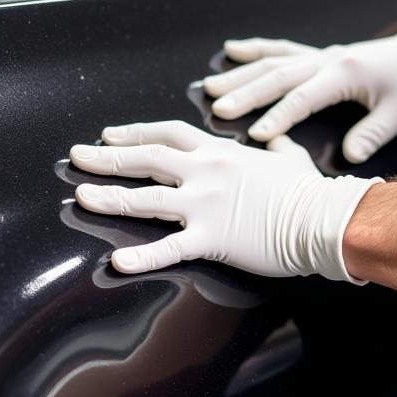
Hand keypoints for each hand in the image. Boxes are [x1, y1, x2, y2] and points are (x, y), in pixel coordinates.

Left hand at [70, 121, 382, 279]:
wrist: (320, 217)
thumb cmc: (306, 190)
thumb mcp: (288, 157)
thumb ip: (276, 146)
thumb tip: (277, 137)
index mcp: (220, 151)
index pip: (167, 134)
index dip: (134, 134)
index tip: (108, 135)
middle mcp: (205, 171)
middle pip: (145, 158)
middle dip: (107, 158)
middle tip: (77, 157)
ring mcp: (204, 204)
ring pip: (146, 198)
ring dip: (109, 197)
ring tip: (80, 197)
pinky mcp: (211, 238)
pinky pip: (169, 248)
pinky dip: (141, 257)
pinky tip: (116, 263)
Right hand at [203, 10, 396, 163]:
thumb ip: (374, 133)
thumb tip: (351, 155)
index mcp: (346, 73)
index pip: (305, 97)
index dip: (280, 116)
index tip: (257, 135)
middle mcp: (328, 59)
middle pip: (279, 75)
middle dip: (246, 92)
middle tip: (217, 107)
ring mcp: (321, 55)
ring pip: (273, 61)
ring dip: (241, 73)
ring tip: (209, 85)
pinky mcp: (320, 55)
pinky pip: (282, 50)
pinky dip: (256, 49)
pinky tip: (232, 50)